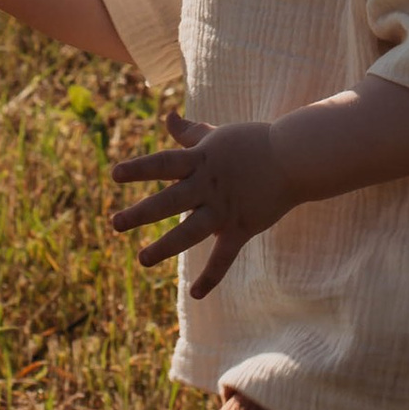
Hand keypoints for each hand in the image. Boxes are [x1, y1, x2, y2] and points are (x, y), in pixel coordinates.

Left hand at [108, 110, 292, 298]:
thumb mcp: (217, 136)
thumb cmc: (252, 144)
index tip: (114, 175)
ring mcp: (225, 208)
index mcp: (200, 161)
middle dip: (142, 213)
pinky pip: (224, 256)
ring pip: (190, 232)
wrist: (294, 158)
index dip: (139, 168)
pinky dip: (211, 276)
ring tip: (142, 260)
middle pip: (170, 200)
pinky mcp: (242, 227)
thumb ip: (189, 132)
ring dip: (165, 247)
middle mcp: (209, 185)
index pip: (164, 163)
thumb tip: (167, 116)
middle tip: (115, 223)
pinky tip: (195, 293)